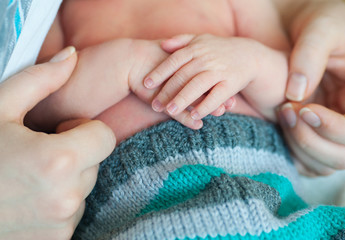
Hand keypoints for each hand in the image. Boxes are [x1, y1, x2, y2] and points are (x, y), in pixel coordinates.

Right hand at [0, 48, 115, 239]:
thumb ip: (39, 80)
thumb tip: (71, 55)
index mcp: (58, 160)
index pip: (106, 136)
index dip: (84, 129)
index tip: (59, 131)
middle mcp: (67, 196)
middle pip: (96, 162)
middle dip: (75, 154)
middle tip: (38, 154)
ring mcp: (62, 224)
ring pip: (85, 187)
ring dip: (67, 179)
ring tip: (30, 178)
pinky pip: (73, 212)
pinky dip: (58, 203)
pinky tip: (29, 199)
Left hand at [144, 34, 287, 127]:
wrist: (249, 54)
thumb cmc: (219, 49)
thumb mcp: (201, 39)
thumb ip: (181, 41)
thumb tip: (163, 45)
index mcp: (197, 48)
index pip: (174, 61)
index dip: (159, 72)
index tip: (146, 84)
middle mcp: (207, 59)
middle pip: (183, 76)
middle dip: (167, 91)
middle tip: (154, 104)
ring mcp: (219, 71)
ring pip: (198, 86)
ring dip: (183, 99)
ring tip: (169, 111)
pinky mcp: (231, 83)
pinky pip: (216, 96)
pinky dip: (205, 106)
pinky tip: (194, 116)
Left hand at [278, 1, 344, 175]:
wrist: (297, 26)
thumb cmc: (317, 21)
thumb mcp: (322, 27)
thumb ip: (311, 55)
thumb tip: (296, 93)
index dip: (337, 128)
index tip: (306, 110)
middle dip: (313, 138)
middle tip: (286, 110)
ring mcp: (333, 130)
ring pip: (324, 164)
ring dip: (299, 145)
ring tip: (281, 112)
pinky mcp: (314, 134)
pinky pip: (307, 161)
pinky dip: (292, 151)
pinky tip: (279, 124)